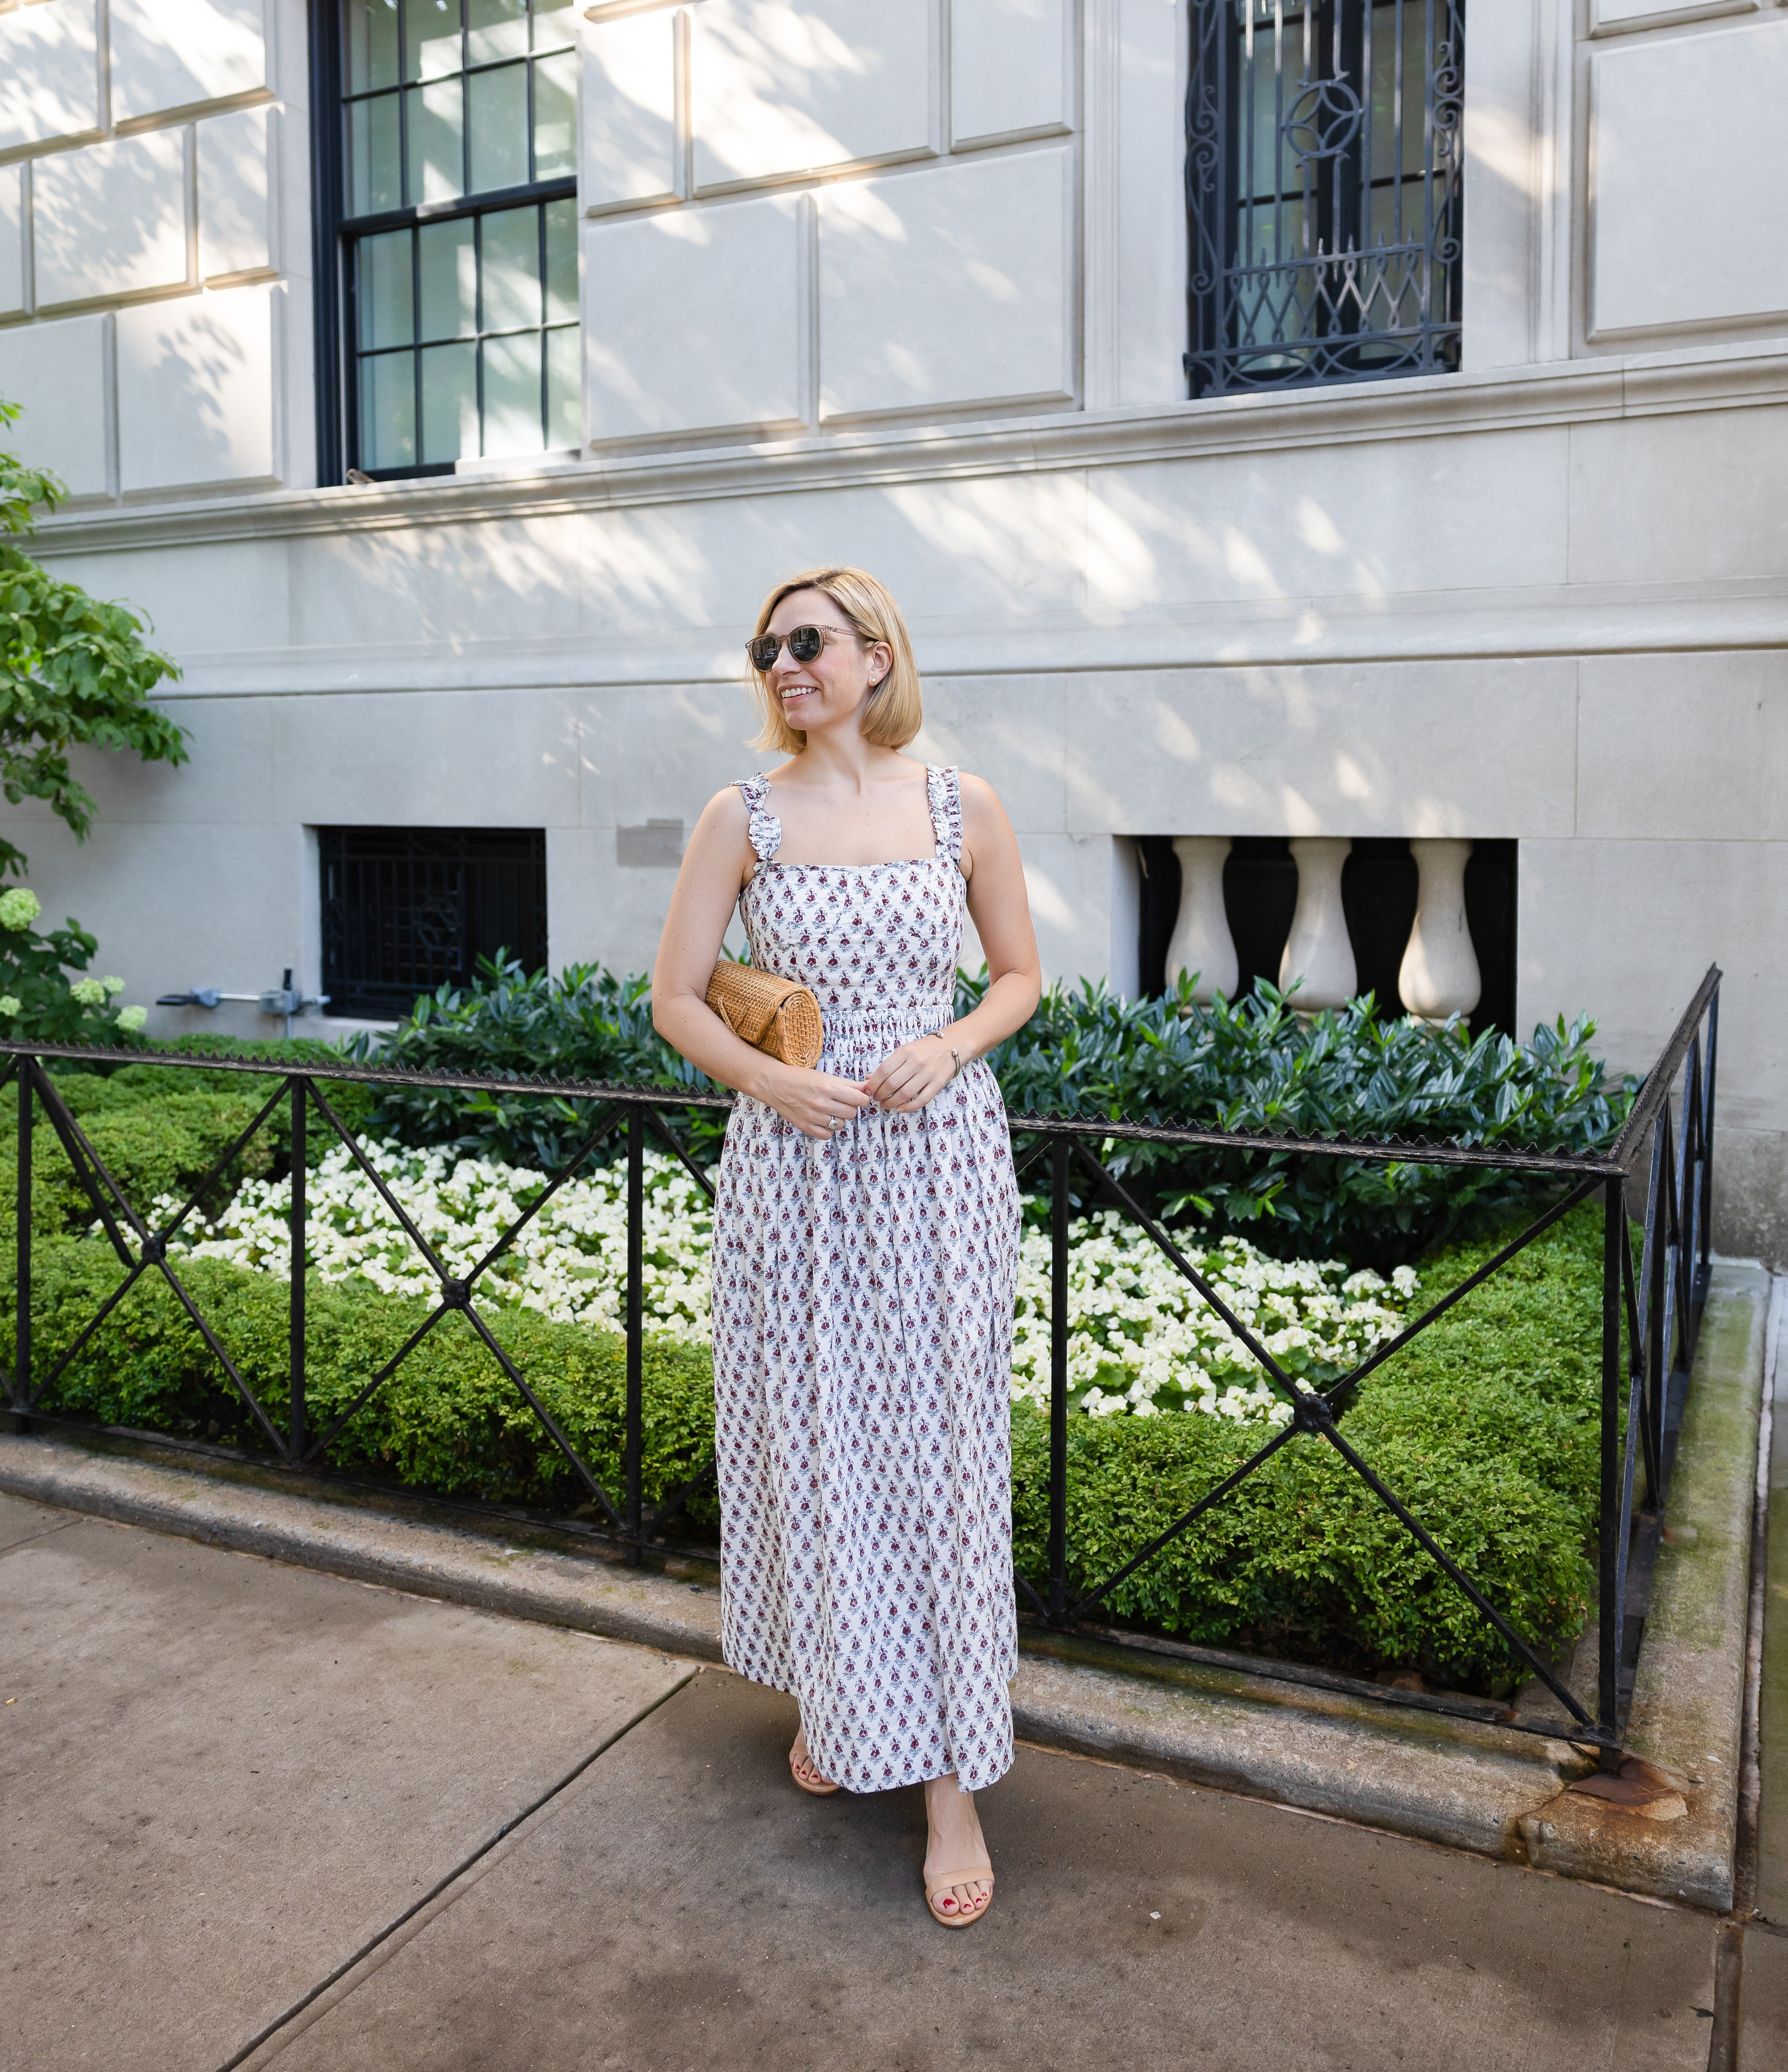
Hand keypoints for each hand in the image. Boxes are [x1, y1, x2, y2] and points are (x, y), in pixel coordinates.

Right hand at [760, 1063, 875, 1140]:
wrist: (775, 1084)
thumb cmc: (801, 1078)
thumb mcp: (826, 1076)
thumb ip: (849, 1084)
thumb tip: (869, 1087)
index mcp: (828, 1087)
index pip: (860, 1099)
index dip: (862, 1098)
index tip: (857, 1097)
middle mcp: (821, 1103)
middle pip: (852, 1113)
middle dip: (850, 1107)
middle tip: (841, 1102)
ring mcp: (813, 1117)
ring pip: (841, 1125)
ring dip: (838, 1118)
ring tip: (829, 1109)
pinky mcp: (805, 1126)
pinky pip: (827, 1134)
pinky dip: (828, 1129)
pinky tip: (822, 1119)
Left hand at [863, 1034, 958, 1115]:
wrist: (951, 1046)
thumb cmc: (925, 1049)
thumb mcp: (905, 1051)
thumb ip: (889, 1065)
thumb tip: (868, 1079)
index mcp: (905, 1052)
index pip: (884, 1071)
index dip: (873, 1083)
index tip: (869, 1090)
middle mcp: (916, 1062)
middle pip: (892, 1083)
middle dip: (880, 1095)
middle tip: (877, 1098)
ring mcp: (928, 1073)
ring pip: (905, 1094)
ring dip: (891, 1103)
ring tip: (886, 1104)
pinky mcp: (938, 1083)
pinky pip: (922, 1100)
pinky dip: (909, 1107)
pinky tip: (901, 1108)